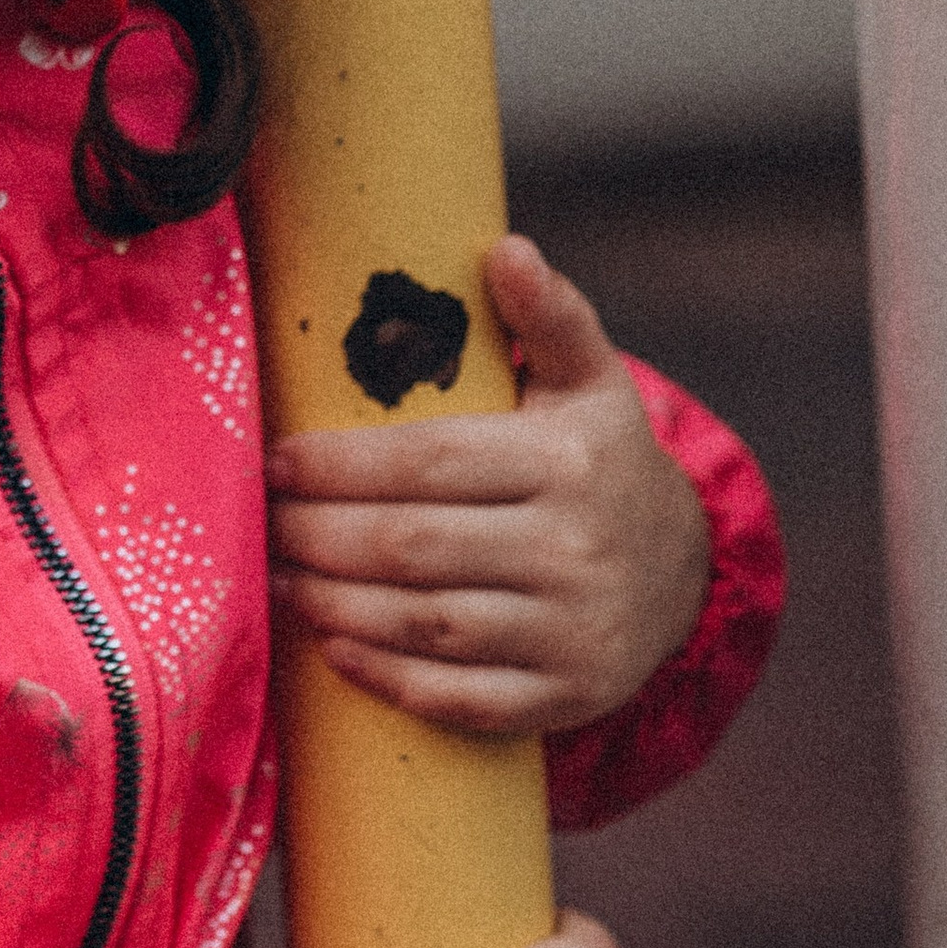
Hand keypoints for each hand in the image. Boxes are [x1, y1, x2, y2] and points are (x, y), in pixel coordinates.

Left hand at [265, 235, 710, 737]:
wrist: (685, 574)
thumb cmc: (602, 461)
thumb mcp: (590, 382)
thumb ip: (550, 315)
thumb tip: (505, 250)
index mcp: (567, 462)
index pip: (426, 463)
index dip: (338, 464)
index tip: (274, 461)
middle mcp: (573, 549)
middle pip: (412, 546)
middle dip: (318, 535)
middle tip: (260, 523)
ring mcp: (572, 631)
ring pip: (426, 623)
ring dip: (336, 604)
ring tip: (279, 576)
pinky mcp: (566, 696)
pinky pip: (462, 698)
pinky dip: (390, 678)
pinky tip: (335, 647)